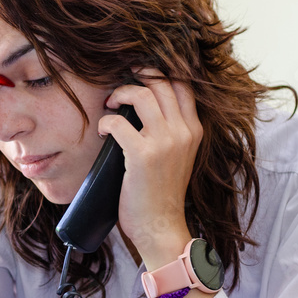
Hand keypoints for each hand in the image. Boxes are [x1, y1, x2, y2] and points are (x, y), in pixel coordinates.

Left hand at [98, 68, 202, 268]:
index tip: (140, 73)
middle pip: (162, 82)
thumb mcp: (178, 157)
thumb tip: (144, 108)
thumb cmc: (162, 194)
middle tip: (118, 85)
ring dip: (119, 94)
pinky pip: (118, 123)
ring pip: (141, 95)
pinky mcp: (142, 155)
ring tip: (109, 105)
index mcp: (194, 130)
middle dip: (137, 74)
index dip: (161, 71)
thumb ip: (170, 132)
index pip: (183, 85)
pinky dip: (106, 122)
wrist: (161, 226)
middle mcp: (183, 132)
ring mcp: (165, 142)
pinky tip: (103, 130)